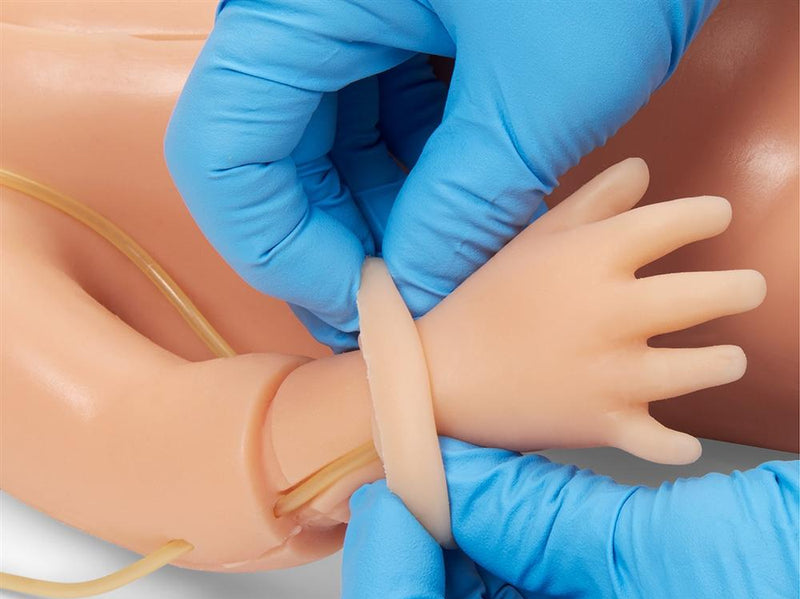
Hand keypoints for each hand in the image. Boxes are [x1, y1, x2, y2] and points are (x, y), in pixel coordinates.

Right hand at [165, 0, 718, 347]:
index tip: (359, 306)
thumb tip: (414, 297)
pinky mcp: (390, 33)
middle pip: (266, 162)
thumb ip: (463, 209)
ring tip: (443, 269)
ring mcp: (344, 20)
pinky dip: (410, 182)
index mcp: (300, 7)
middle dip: (332, 248)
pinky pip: (373, 127)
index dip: (281, 253)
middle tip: (399, 308)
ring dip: (377, 223)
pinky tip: (457, 214)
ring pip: (322, 153)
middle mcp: (301, 14)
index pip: (223, 156)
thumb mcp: (537, 96)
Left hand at [341, 440, 798, 598]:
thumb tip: (452, 478)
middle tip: (413, 476)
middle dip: (424, 563)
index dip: (388, 586)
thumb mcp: (677, 564)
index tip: (384, 499)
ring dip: (468, 556)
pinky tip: (502, 503)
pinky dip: (519, 562)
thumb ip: (544, 524)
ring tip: (450, 479)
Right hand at [416, 158, 765, 463]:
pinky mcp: (603, 425)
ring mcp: (612, 375)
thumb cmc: (486, 302)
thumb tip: (644, 170)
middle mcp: (613, 314)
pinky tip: (685, 442)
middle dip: (742, 289)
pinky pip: (662, 444)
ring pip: (704, 369)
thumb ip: (591, 200)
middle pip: (715, 295)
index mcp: (593, 259)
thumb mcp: (532, 240)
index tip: (715, 219)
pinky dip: (677, 447)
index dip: (708, 216)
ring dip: (724, 363)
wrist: (440, 377)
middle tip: (748, 289)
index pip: (680, 222)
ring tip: (727, 360)